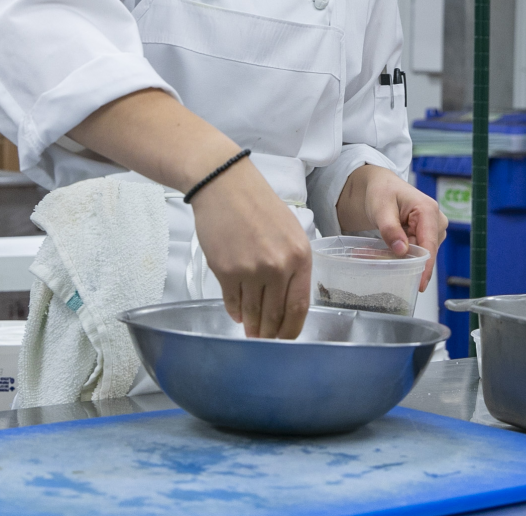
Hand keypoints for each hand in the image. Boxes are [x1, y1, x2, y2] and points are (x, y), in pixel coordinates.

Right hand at [190, 161, 311, 339]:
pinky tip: (238, 314)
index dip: (292, 328)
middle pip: (275, 314)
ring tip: (251, 332)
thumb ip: (293, 264)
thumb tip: (287, 299)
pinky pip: (232, 302)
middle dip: (270, 333)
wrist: (225, 185)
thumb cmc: (258, 205)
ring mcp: (251, 270)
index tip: (286, 338)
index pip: (299, 306)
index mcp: (300, 256)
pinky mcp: (226, 271)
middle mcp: (278, 266)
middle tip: (266, 340)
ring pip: (253, 312)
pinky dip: (235, 312)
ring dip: (252, 326)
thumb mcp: (290, 231)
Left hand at [335, 165, 447, 291]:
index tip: (420, 285)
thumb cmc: (382, 192)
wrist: (382, 187)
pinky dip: (404, 254)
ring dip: (404, 258)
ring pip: (422, 253)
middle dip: (408, 262)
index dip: (426, 266)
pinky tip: (389, 249)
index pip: (430, 244)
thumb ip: (390, 229)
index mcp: (428, 210)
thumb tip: (402, 251)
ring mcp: (434, 229)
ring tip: (380, 252)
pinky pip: (418, 251)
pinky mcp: (428, 235)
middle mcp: (437, 220)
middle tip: (381, 263)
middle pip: (426, 251)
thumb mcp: (380, 208)